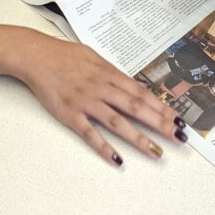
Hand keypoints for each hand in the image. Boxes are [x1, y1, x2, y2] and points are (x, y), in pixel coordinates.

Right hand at [19, 34, 186, 165]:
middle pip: (136, 107)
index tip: (177, 118)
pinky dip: (104, 147)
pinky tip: (116, 159)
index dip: (161, 107)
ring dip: (138, 138)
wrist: (37, 56)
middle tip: (177, 137)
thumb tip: (130, 85)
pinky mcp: (71, 114)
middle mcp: (102, 88)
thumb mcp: (94, 57)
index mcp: (109, 73)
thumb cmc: (65, 55)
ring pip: (117, 122)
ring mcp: (87, 102)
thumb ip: (112, 73)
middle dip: (159, 123)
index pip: (141, 93)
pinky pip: (90, 133)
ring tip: (155, 152)